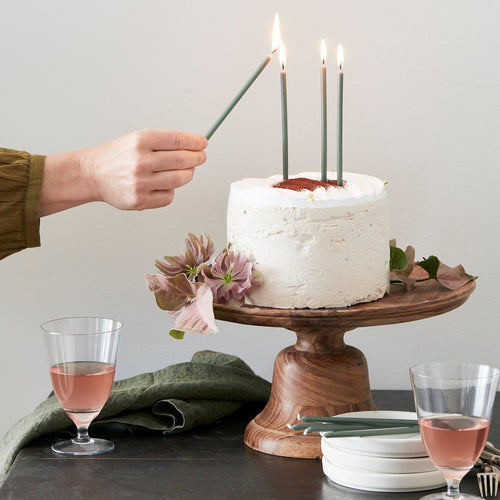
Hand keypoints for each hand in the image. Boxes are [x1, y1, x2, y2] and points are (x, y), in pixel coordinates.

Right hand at [39, 129, 207, 215]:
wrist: (92, 175)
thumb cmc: (117, 157)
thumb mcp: (137, 140)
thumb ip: (164, 144)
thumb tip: (194, 148)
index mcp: (141, 141)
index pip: (177, 140)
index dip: (195, 142)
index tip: (203, 143)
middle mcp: (141, 161)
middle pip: (182, 160)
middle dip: (197, 159)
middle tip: (201, 157)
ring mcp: (140, 182)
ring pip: (179, 180)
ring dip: (187, 175)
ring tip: (186, 171)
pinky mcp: (140, 200)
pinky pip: (169, 197)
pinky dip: (171, 191)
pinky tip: (164, 185)